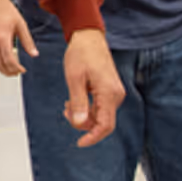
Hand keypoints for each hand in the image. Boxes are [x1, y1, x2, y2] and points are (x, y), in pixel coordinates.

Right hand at [0, 0, 36, 75]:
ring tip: (7, 69)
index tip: (22, 70)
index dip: (16, 68)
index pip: (8, 60)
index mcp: (1, 37)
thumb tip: (34, 54)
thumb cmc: (4, 9)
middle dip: (8, 71)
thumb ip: (27, 41)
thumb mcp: (20, 24)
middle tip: (15, 72)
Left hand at [63, 29, 123, 146]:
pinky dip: (87, 108)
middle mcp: (116, 95)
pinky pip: (100, 106)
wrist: (88, 37)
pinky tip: (74, 99)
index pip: (105, 125)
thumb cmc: (80, 54)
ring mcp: (114, 92)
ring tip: (67, 103)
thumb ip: (78, 102)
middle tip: (65, 110)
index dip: (93, 137)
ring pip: (100, 115)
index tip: (79, 143)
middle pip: (102, 122)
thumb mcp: (74, 78)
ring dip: (84, 115)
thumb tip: (79, 123)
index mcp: (109, 93)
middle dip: (83, 123)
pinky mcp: (110, 90)